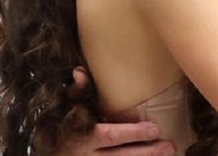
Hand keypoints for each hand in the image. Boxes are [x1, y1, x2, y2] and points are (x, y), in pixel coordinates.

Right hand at [58, 68, 175, 155]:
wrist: (48, 153)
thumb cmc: (63, 125)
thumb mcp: (68, 108)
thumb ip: (77, 91)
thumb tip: (79, 71)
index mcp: (83, 137)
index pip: (110, 136)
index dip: (133, 134)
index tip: (155, 129)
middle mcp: (87, 155)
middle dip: (146, 152)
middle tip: (169, 146)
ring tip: (168, 153)